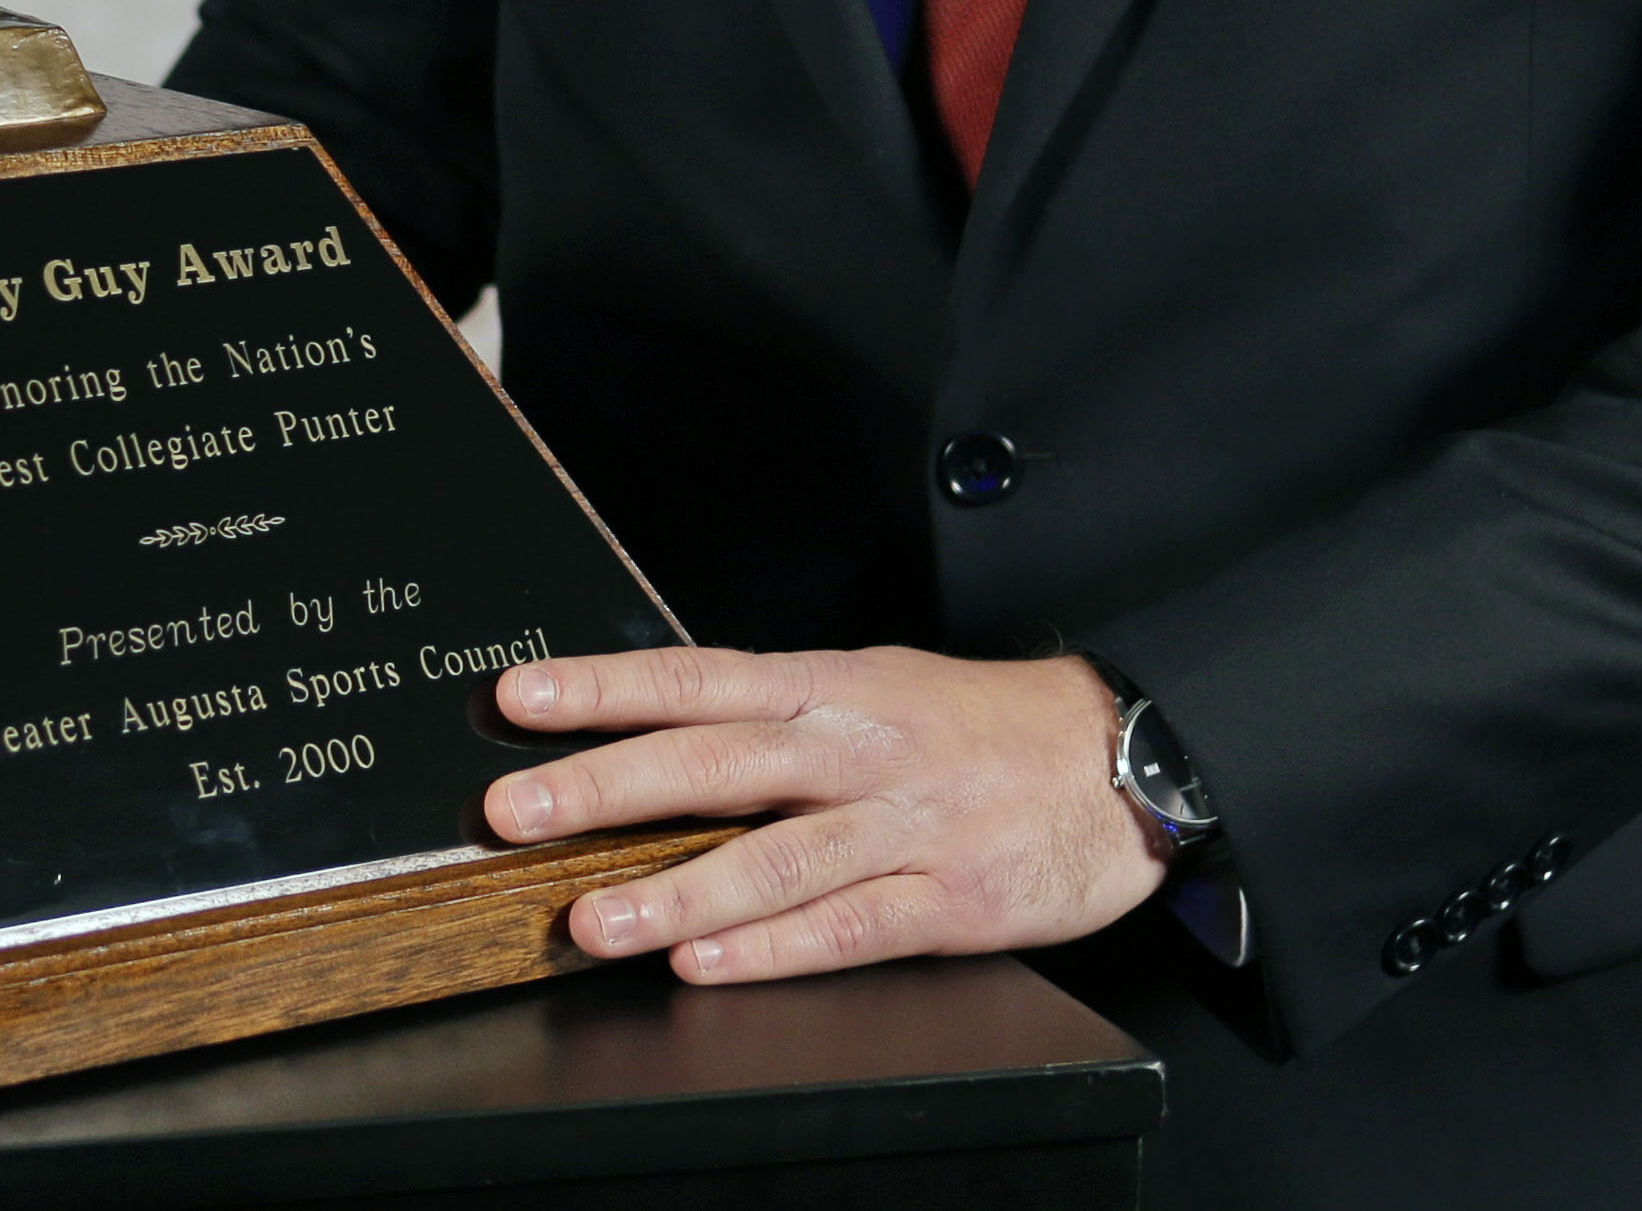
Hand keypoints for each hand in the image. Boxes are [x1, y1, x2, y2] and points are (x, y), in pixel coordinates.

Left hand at [485, 643, 1162, 983]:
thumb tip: (662, 731)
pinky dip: (773, 948)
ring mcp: (905, 823)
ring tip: (591, 920)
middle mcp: (858, 746)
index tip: (519, 697)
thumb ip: (779, 715)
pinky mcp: (951, 899)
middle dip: (606, 784)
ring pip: (773, 857)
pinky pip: (849, 925)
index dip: (605, 686)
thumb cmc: (983, 727)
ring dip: (672, 890)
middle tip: (515, 810)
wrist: (1126, 758)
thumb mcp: (878, 687)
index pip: (697, 676)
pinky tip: (707, 964)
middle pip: (716, 760)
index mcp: (832, 685)